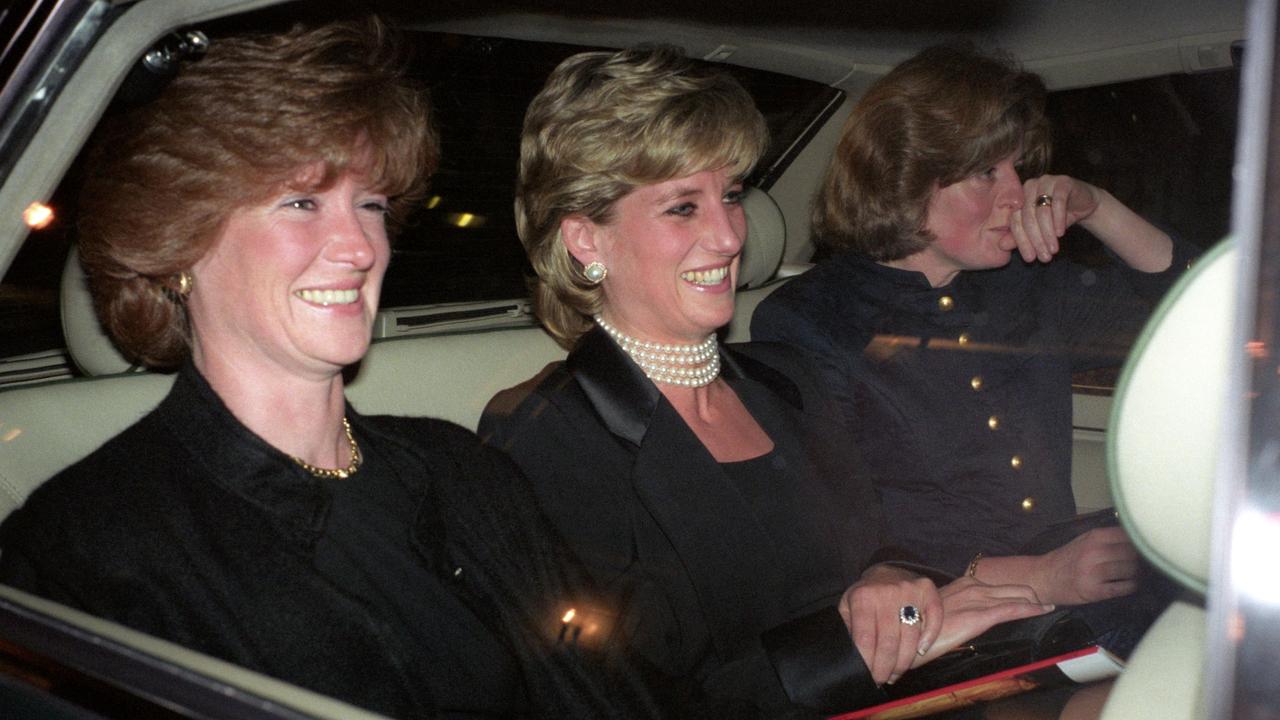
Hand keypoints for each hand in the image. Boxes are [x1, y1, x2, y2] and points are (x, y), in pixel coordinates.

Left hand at [839, 564, 942, 685]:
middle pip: (889, 642)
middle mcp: (887, 592)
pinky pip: (934, 618)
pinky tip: (921, 651)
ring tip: (896, 672)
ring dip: (904, 661)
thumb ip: (848, 628)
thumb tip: (853, 657)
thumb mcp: (848, 606)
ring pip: (911, 636)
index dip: (868, 662)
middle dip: (885, 667)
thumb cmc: (866, 596)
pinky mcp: (928, 590)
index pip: (866, 639)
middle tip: (882, 678)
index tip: (869, 676)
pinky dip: (929, 637)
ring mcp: (909, 590)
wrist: (886, 571)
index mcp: (863, 597)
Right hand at [913, 576, 1054, 666]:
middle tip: (1046, 603)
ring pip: (1016, 596)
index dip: (1017, 591)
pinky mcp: (981, 616)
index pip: (998, 585)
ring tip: (1049, 607)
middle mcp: (972, 586)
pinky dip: (1031, 609)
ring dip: (1035, 602)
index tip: (1031, 599)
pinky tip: (1043, 610)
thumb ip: (960, 609)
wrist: (909, 633)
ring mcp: (977, 599)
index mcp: (963, 583)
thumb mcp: (943, 611)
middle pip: (1012, 587)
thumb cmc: (921, 627)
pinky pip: (1013, 609)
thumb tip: (970, 616)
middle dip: (1032, 594)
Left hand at [1009, 174, 1102, 263]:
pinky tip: (1060, 234)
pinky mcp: (1063, 182)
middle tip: (1044, 257)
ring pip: (1042, 211)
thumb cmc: (1056, 218)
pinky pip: (1058, 202)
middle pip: (1028, 217)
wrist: (1083, 205)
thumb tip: (1001, 246)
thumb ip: (1019, 236)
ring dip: (1047, 233)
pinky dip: (1058, 219)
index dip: (1022, 242)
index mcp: (1019, 197)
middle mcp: (1029, 187)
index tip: (1030, 259)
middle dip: (1036, 240)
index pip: (1016, 221)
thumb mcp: (1038, 229)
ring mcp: (1046, 181)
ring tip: (1053, 249)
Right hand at [1032, 526, 1139, 604]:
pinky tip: (1130, 585)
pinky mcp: (1094, 591)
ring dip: (1136, 573)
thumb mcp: (1082, 541)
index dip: (1138, 542)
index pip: (1127, 536)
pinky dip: (1129, 586)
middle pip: (1130, 554)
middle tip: (1144, 563)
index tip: (1143, 546)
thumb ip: (1105, 538)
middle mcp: (1094, 553)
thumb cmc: (1066, 559)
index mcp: (1093, 538)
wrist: (1043, 578)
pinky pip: (1121, 588)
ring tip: (1137, 574)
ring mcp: (1094, 573)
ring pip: (1128, 570)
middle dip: (1139, 559)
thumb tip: (1134, 538)